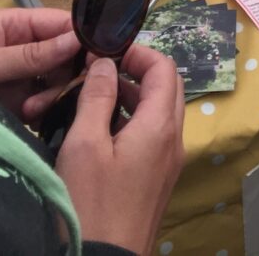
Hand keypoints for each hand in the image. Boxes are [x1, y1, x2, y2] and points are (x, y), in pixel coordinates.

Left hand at [0, 7, 79, 121]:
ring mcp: (21, 75)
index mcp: (14, 25)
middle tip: (56, 95)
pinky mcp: (19, 101)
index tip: (97, 58)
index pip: (59, 23)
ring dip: (52, 95)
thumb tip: (76, 41)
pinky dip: (46, 111)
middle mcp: (23, 47)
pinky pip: (46, 102)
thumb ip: (29, 55)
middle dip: (63, 74)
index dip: (79, 38)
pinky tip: (34, 120)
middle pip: (63, 54)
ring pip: (58, 80)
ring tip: (31, 111)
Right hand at [56, 46, 184, 254]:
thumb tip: (105, 63)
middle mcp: (173, 140)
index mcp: (160, 126)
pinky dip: (130, 123)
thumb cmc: (91, 204)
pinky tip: (98, 132)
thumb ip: (96, 98)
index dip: (137, 53)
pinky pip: (151, 137)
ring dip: (130, 98)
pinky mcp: (157, 181)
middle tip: (98, 73)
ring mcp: (167, 163)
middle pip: (165, 88)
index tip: (105, 53)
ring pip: (158, 113)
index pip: (164, 67)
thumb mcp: (85, 146)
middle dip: (134, 72)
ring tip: (91, 100)